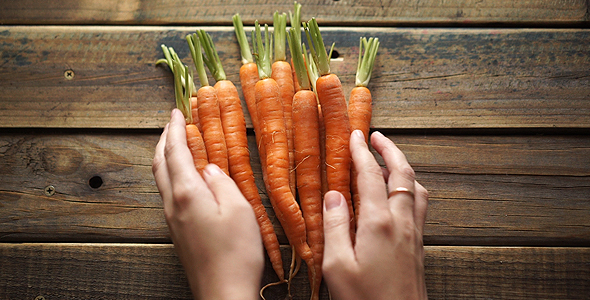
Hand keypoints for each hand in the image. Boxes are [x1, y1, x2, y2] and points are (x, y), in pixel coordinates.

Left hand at [152, 109, 263, 299]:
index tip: (176, 111)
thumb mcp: (239, 209)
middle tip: (173, 123)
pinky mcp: (178, 232)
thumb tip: (209, 168)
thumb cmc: (236, 252)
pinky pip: (168, 193)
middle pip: (159, 164)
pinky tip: (186, 177)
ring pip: (161, 179)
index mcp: (187, 193)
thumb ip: (222, 182)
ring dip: (166, 157)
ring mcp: (173, 220)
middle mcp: (173, 204)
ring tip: (177, 144)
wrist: (223, 292)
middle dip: (163, 139)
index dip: (174, 129)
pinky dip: (172, 174)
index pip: (175, 152)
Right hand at [322, 130, 427, 299]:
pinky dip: (411, 187)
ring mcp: (414, 233)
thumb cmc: (364, 299)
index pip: (370, 176)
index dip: (361, 152)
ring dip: (403, 167)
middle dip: (389, 150)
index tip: (354, 136)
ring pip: (416, 187)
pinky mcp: (419, 246)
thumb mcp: (336, 265)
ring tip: (388, 161)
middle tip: (376, 136)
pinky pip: (420, 204)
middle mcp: (401, 222)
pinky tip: (400, 195)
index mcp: (378, 223)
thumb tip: (333, 195)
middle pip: (402, 173)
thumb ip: (334, 226)